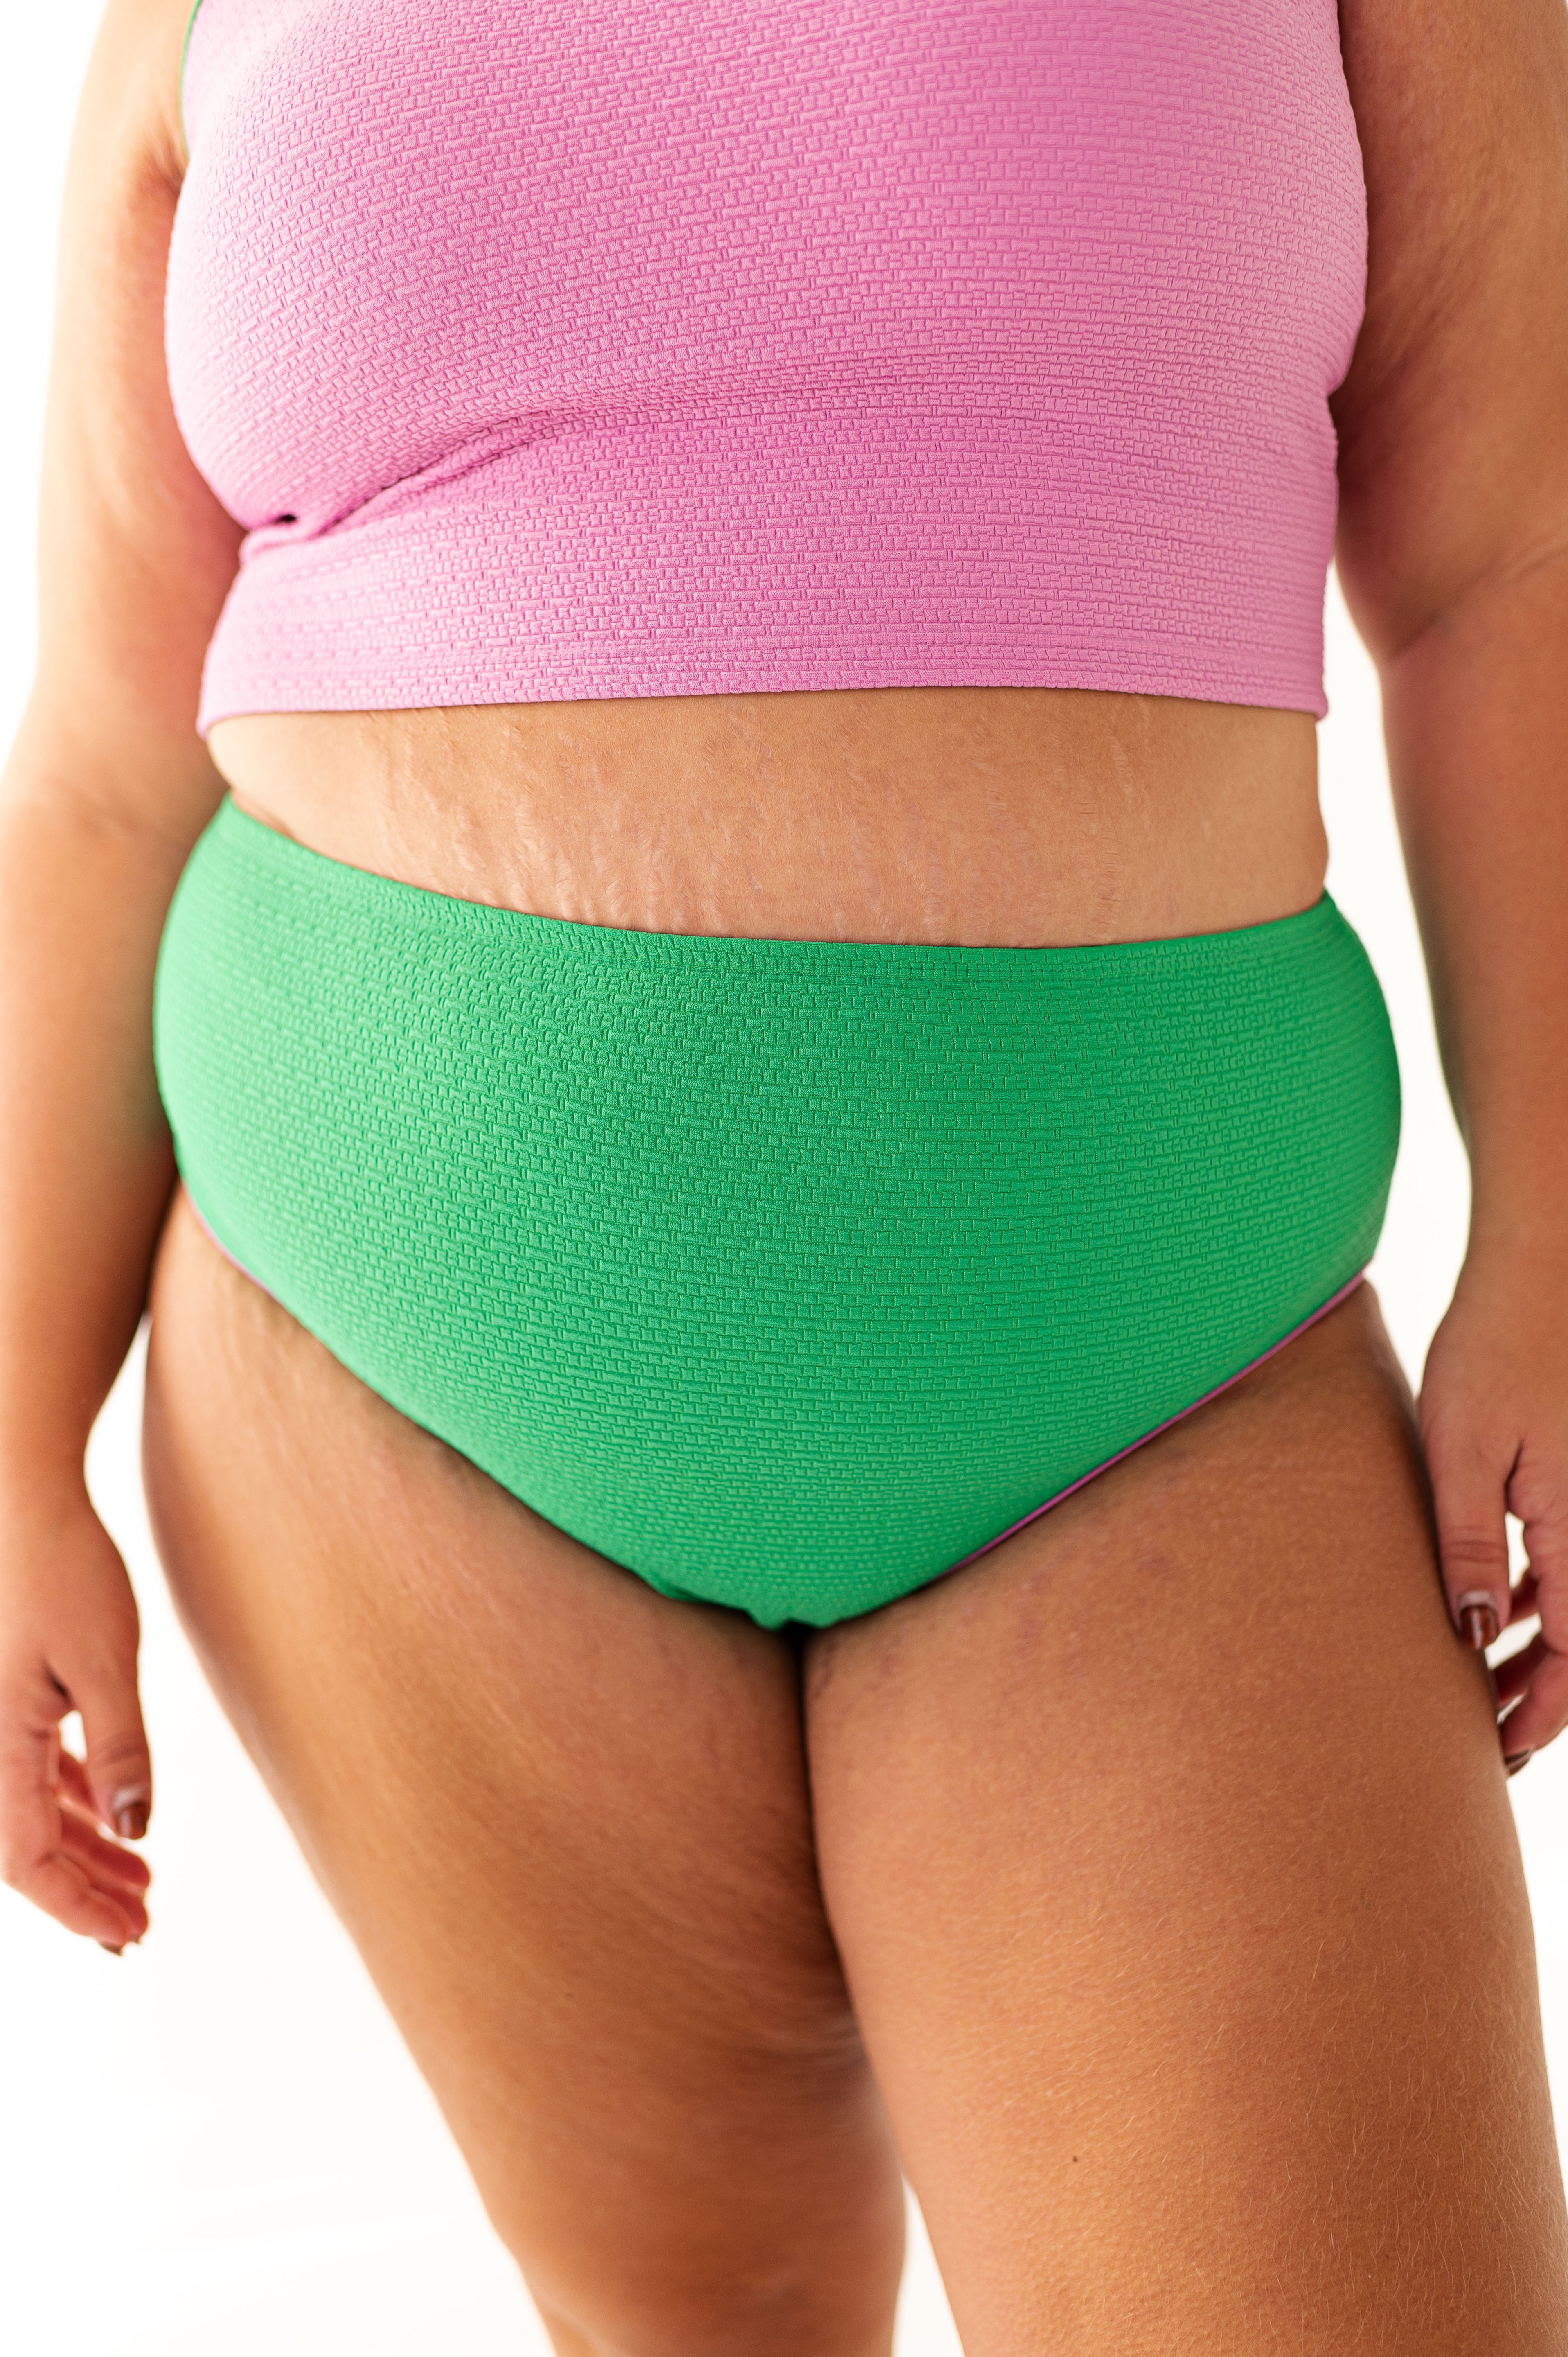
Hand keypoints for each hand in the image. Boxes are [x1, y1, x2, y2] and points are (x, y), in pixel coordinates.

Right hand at [0, 1482, 151, 1946]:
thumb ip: (119, 1748)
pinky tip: (115, 1820)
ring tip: (143, 1882)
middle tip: (142, 1922)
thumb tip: (136, 1830)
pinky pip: (34, 1772)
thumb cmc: (62, 1569)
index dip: (77, 1905)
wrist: (23, 1499)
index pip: (28, 1861)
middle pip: (27, 1848)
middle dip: (84, 1892)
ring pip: (32, 1813)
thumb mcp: (105, 1661)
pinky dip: (74, 1803)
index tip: (127, 1934)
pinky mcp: (9, 1698)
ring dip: (85, 1850)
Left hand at [1420, 1244, 1567, 1773]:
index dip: (1540, 1714)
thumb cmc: (1495, 1345)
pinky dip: (1531, 1597)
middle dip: (1537, 1694)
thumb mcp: (1460, 1447)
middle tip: (1484, 1738)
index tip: (1500, 1755)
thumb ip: (1466, 1543)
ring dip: (1533, 1649)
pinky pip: (1561, 1559)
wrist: (1544, 1266)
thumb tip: (1467, 1633)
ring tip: (1477, 1687)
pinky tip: (1486, 1613)